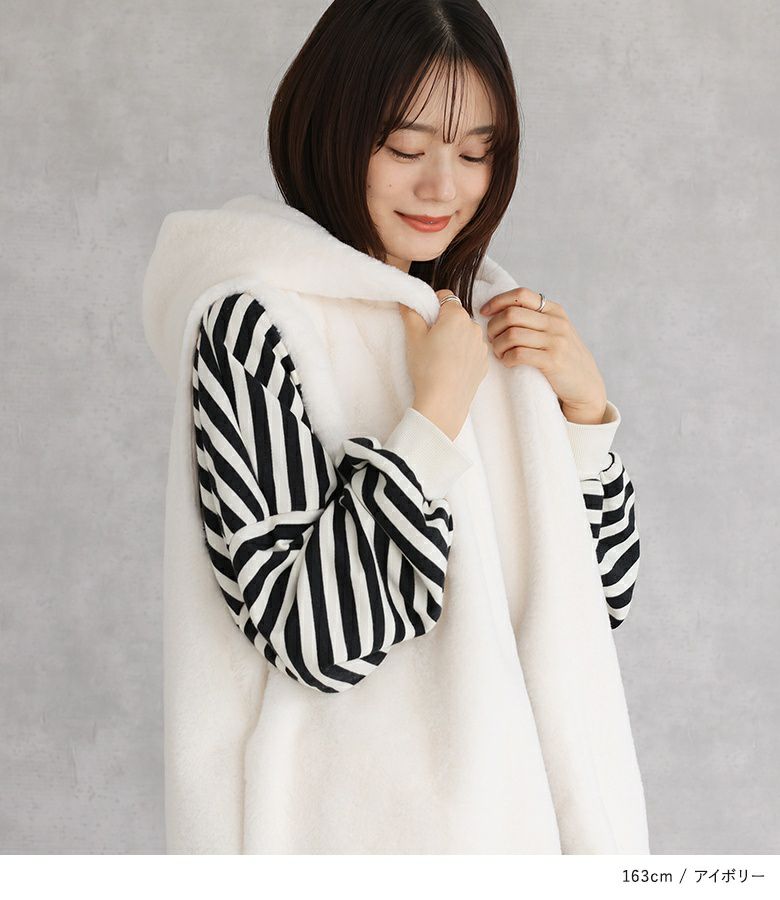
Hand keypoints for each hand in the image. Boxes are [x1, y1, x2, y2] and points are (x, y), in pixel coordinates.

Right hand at [399, 290, 488, 439]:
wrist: (443, 402)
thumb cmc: (427, 368)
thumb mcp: (413, 337)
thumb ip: (411, 313)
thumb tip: (407, 301)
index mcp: (457, 315)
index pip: (445, 297)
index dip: (432, 305)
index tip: (424, 320)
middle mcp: (474, 327)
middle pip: (456, 316)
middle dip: (443, 323)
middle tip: (429, 341)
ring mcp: (481, 346)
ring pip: (465, 334)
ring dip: (454, 338)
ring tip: (440, 357)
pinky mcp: (483, 363)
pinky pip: (471, 351)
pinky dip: (462, 354)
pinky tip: (450, 367)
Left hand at [479, 288, 607, 422]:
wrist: (585, 385)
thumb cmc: (563, 357)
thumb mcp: (555, 331)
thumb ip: (536, 319)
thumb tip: (499, 310)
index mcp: (554, 311)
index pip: (520, 295)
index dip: (497, 301)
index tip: (484, 312)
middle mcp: (556, 323)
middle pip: (512, 314)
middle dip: (494, 327)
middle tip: (492, 339)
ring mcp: (556, 341)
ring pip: (512, 335)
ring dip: (498, 345)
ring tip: (500, 353)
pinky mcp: (552, 361)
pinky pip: (518, 354)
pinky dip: (507, 359)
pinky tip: (508, 362)